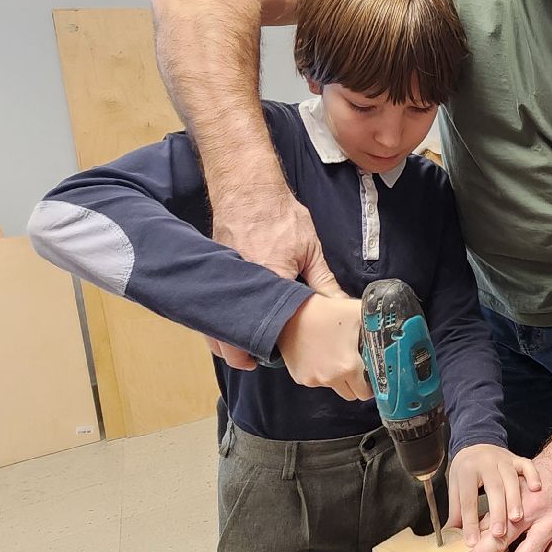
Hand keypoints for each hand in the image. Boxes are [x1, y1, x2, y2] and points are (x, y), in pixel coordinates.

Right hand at [211, 189, 342, 364]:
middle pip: (236, 330)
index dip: (275, 343)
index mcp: (269, 277)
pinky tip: (227, 332)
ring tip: (241, 355)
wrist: (248, 188)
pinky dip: (216, 322)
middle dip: (243, 350)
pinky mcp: (213, 274)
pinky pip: (210, 307)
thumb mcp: (310, 249)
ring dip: (225, 341)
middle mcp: (241, 282)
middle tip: (256, 362)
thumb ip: (323, 282)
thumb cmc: (280, 215)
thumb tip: (341, 306)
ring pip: (216, 322)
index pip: (271, 322)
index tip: (281, 356)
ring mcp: (223, 279)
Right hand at [274, 294, 369, 400]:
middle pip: (352, 394)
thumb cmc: (324, 311)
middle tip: (356, 365)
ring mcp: (315, 380)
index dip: (372, 383)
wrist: (288, 313)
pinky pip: (318, 382)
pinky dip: (321, 374)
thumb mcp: (356, 311)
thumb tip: (393, 326)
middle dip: (357, 383)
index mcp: (349, 366)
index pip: (367, 391)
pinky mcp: (301, 378)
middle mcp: (332, 378)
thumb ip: (377, 321)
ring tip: (336, 356)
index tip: (371, 374)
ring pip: (335, 388)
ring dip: (339, 378)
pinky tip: (321, 356)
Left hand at [446, 445, 541, 550]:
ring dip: (515, 499)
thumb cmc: (467, 471)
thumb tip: (451, 538)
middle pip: (493, 488)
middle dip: (497, 511)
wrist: (477, 445)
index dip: (470, 521)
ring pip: (511, 478)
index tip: (472, 542)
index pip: (468, 498)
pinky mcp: (517, 458)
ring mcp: (503, 459)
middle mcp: (486, 463)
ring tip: (516, 519)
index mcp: (467, 471)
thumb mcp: (456, 488)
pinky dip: (532, 476)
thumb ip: (456, 512)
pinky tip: (536, 489)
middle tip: (499, 533)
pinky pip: (527, 465)